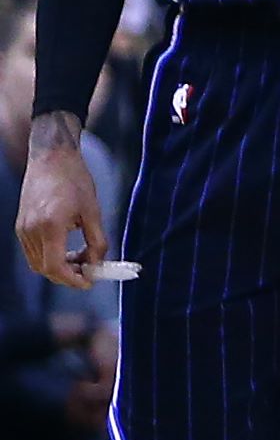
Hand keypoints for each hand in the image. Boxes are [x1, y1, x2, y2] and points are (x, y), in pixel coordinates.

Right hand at [15, 130, 107, 292]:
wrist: (52, 158)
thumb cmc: (75, 180)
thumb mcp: (93, 211)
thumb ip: (97, 241)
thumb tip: (98, 264)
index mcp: (49, 226)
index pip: (55, 267)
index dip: (72, 280)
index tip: (89, 281)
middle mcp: (30, 230)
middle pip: (44, 269)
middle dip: (67, 275)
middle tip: (89, 271)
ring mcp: (22, 228)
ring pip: (37, 262)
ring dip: (58, 267)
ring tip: (81, 258)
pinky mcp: (20, 226)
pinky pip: (33, 251)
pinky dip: (49, 257)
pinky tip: (68, 249)